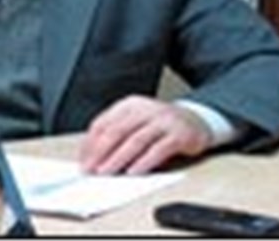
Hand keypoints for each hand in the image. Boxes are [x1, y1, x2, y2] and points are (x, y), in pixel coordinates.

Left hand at [79, 95, 211, 174]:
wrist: (196, 120)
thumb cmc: (160, 125)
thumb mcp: (136, 122)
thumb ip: (117, 135)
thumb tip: (92, 157)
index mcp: (129, 105)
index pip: (103, 123)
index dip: (90, 143)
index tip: (82, 161)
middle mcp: (145, 109)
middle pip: (117, 131)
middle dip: (100, 152)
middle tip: (91, 170)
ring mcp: (163, 120)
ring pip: (135, 140)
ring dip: (118, 159)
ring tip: (107, 173)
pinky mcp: (179, 134)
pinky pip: (158, 149)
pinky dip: (144, 162)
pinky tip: (134, 172)